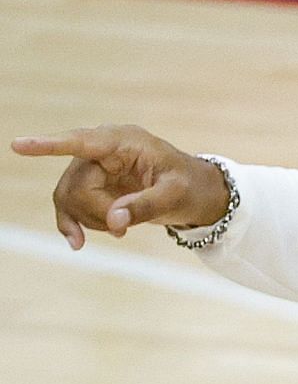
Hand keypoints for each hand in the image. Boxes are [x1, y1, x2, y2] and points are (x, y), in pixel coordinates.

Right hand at [11, 125, 228, 249]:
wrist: (193, 192)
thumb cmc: (189, 186)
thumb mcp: (176, 196)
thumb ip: (146, 206)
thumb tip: (114, 220)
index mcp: (124, 141)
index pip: (82, 142)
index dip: (49, 145)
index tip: (18, 146)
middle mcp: (102, 149)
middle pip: (75, 183)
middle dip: (95, 212)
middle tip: (123, 230)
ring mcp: (93, 167)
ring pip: (68, 196)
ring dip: (90, 220)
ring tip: (121, 230)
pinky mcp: (91, 185)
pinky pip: (68, 205)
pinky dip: (72, 224)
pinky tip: (77, 242)